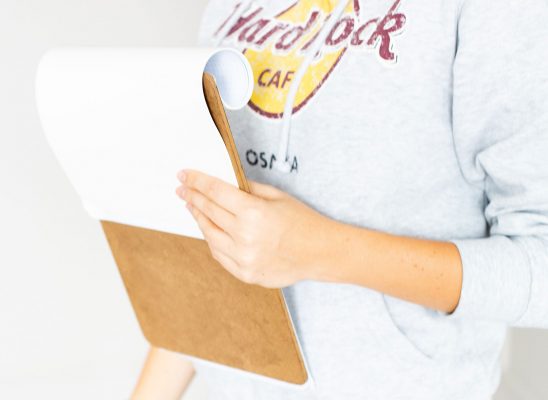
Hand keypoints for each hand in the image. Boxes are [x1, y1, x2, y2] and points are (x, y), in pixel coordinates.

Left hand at [175, 169, 331, 287]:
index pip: (215, 192)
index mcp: (253, 213)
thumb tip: (224, 184)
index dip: (197, 182)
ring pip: (209, 235)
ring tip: (193, 207)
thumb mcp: (276, 196)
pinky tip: (209, 229)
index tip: (185, 176)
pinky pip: (219, 255)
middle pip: (209, 212)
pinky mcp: (245, 273)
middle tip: (183, 190)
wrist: (320, 252)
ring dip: (199, 219)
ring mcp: (244, 258)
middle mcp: (245, 237)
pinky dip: (212, 240)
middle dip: (193, 197)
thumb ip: (248, 190)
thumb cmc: (303, 222)